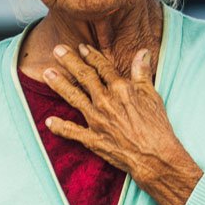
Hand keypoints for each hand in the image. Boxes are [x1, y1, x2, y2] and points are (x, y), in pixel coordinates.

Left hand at [42, 44, 202, 204]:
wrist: (154, 156)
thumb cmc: (157, 127)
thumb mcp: (152, 95)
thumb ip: (143, 73)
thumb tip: (142, 52)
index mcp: (121, 89)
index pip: (103, 67)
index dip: (91, 55)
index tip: (82, 47)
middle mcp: (105, 101)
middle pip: (84, 77)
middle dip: (70, 62)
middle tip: (57, 50)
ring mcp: (96, 120)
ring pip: (73, 97)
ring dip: (59, 84)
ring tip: (47, 73)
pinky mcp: (92, 139)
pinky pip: (71, 132)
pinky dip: (59, 126)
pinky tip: (49, 121)